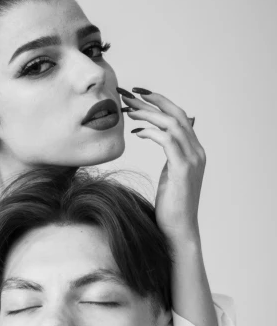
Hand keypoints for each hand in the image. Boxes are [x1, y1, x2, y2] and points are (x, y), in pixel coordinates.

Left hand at [120, 88, 205, 242]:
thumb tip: (161, 137)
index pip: (179, 117)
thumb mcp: (170, 174)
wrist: (179, 231)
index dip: (159, 102)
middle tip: (129, 94)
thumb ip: (170, 155)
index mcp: (194, 151)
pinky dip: (152, 132)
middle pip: (176, 114)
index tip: (137, 95)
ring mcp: (192, 160)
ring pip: (172, 124)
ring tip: (129, 111)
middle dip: (152, 101)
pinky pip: (168, 141)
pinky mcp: (183, 170)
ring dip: (148, 114)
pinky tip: (137, 133)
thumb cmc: (171, 206)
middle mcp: (197, 152)